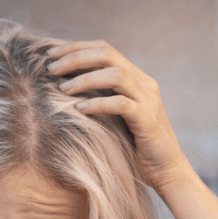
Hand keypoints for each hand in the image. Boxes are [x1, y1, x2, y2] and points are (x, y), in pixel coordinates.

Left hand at [46, 41, 188, 192]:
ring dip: (84, 79)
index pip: (105, 49)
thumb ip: (101, 98)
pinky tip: (80, 109)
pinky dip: (98, 104)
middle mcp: (144, 83)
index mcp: (136, 78)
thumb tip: (64, 87)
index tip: (51, 54)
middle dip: (76, 58)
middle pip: (107, 54)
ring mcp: (148, 100)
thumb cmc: (136, 146)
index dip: (77, 47)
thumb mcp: (116, 116)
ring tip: (62, 89)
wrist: (166, 170)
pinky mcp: (147, 119)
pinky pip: (120, 104)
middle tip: (51, 69)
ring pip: (115, 75)